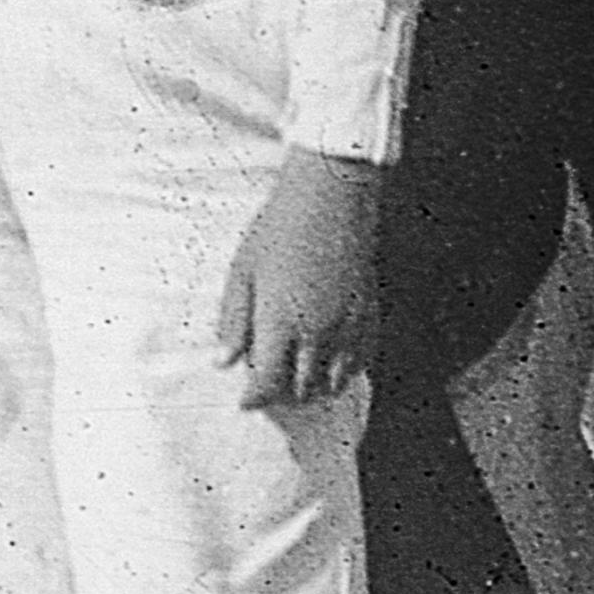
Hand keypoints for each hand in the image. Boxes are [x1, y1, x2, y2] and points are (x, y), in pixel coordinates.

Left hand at [211, 147, 381, 407]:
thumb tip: (223, 362)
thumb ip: (233, 320)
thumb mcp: (243, 270)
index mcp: (280, 324)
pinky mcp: (370, 314)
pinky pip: (361, 361)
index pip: (266, 386)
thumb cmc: (279, 226)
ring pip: (334, 382)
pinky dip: (345, 370)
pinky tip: (331, 361)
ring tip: (298, 375)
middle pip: (300, 390)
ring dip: (314, 385)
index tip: (245, 400)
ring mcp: (348, 326)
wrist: (331, 192)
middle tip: (270, 384)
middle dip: (282, 394)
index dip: (253, 399)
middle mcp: (317, 333)